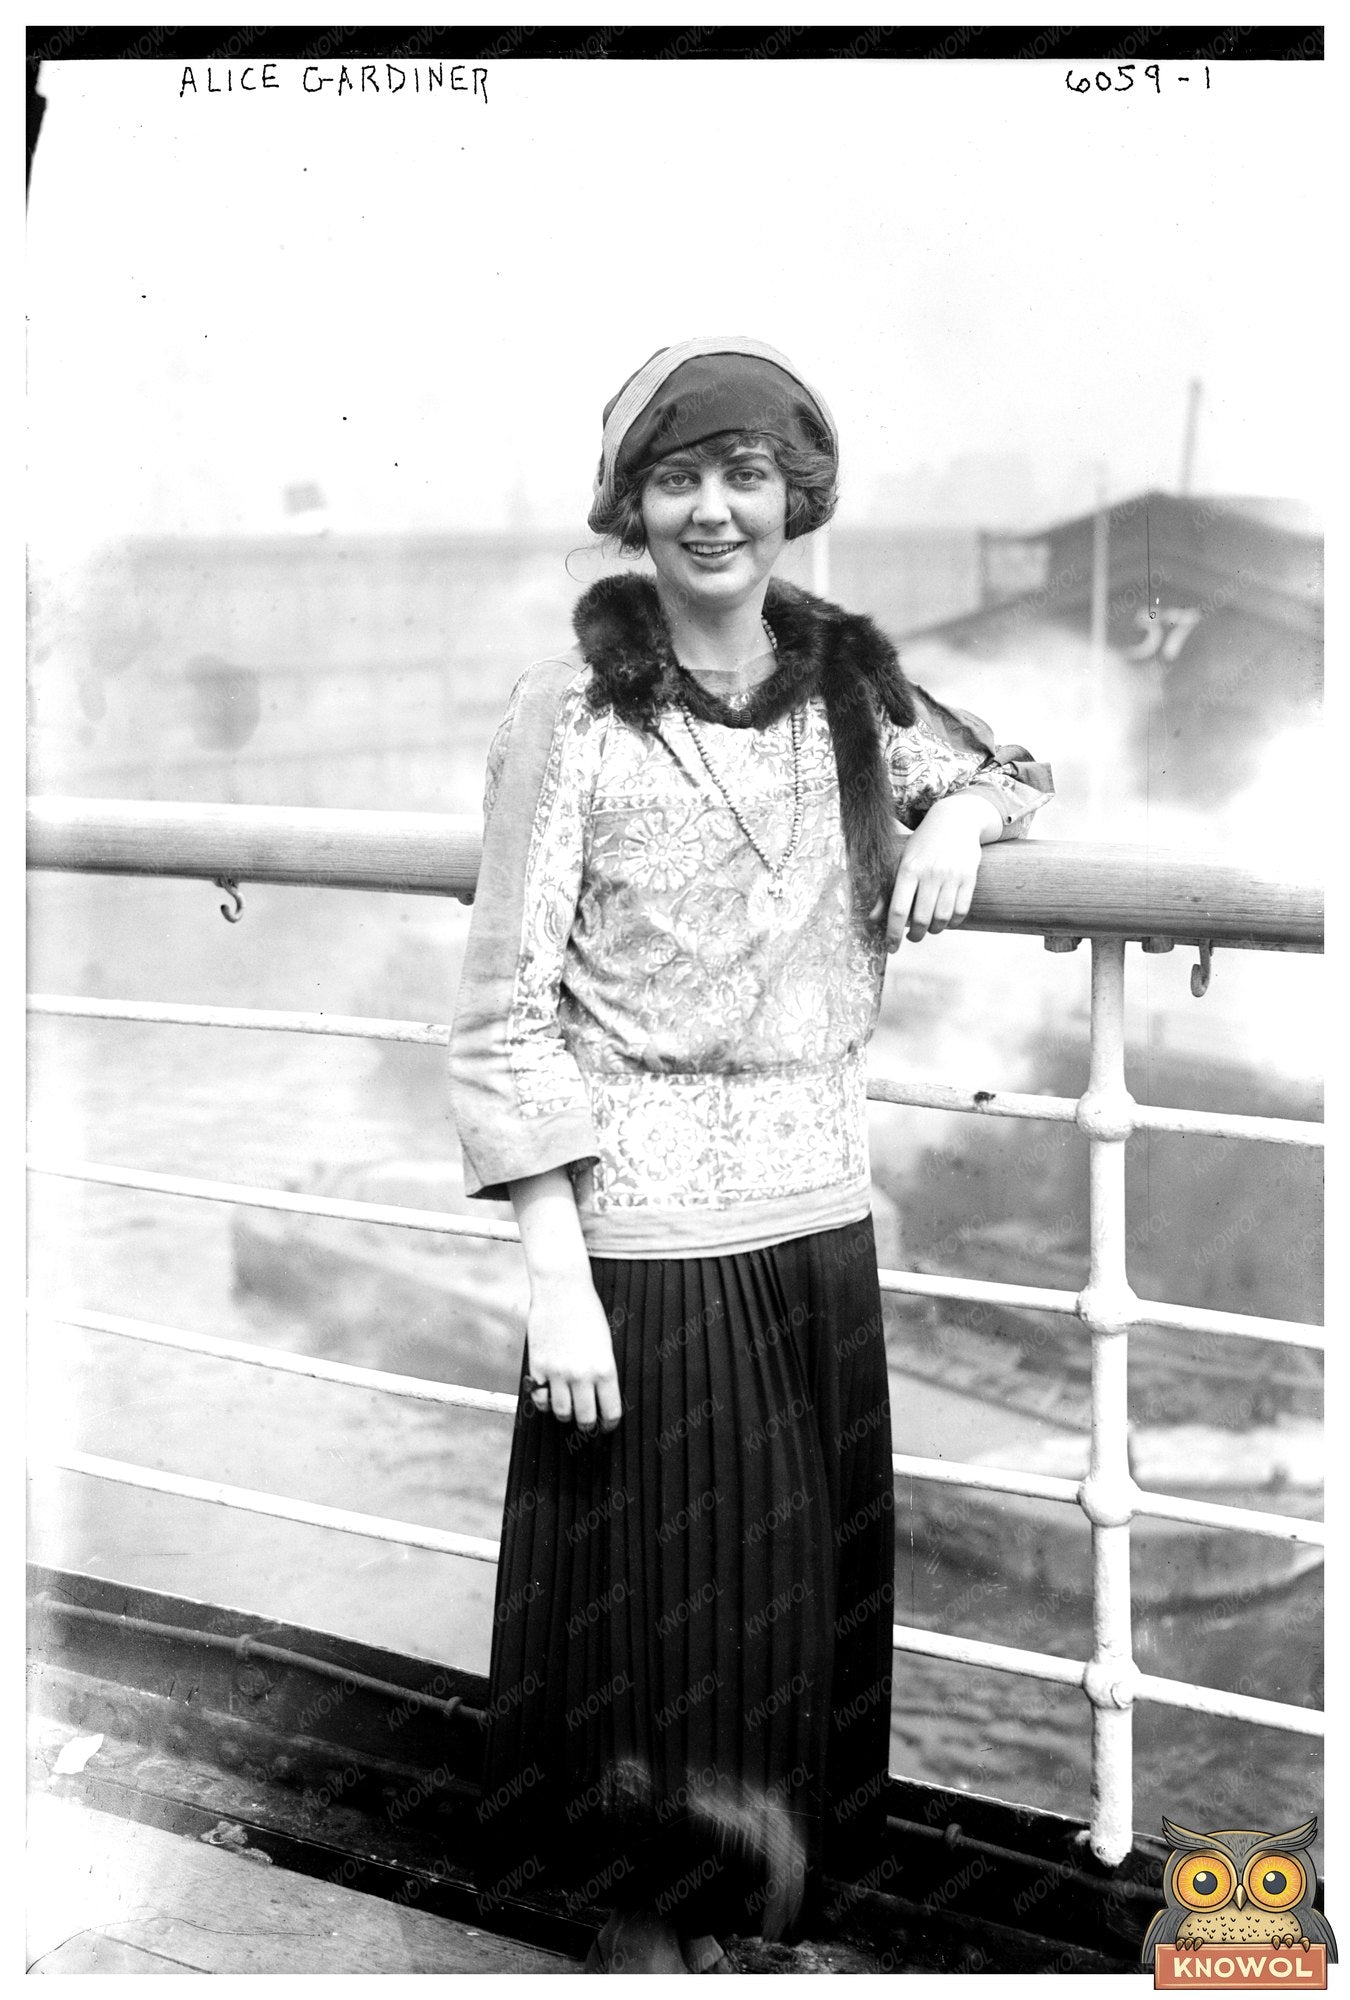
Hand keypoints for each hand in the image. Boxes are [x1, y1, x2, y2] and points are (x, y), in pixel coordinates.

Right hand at [524, 1268, 622, 1434]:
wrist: (562, 1288)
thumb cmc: (587, 1312)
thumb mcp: (604, 1343)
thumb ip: (601, 1371)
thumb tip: (598, 1397)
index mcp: (605, 1368)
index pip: (610, 1412)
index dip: (609, 1424)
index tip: (606, 1425)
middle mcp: (582, 1375)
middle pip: (585, 1418)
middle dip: (587, 1424)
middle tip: (586, 1423)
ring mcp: (558, 1372)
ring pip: (562, 1413)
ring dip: (566, 1415)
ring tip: (568, 1411)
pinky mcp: (538, 1366)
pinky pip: (540, 1398)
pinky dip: (544, 1402)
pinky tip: (548, 1396)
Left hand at [870, 794, 991, 947]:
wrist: (954, 821)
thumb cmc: (922, 845)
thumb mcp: (901, 861)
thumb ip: (887, 892)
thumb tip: (873, 919)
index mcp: (908, 869)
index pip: (898, 910)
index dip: (893, 933)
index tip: (892, 947)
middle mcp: (929, 873)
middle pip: (921, 919)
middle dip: (915, 935)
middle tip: (913, 937)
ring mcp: (951, 875)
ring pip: (942, 918)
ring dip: (935, 931)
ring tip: (930, 929)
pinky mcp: (969, 877)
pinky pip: (961, 911)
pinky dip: (953, 922)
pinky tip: (947, 920)